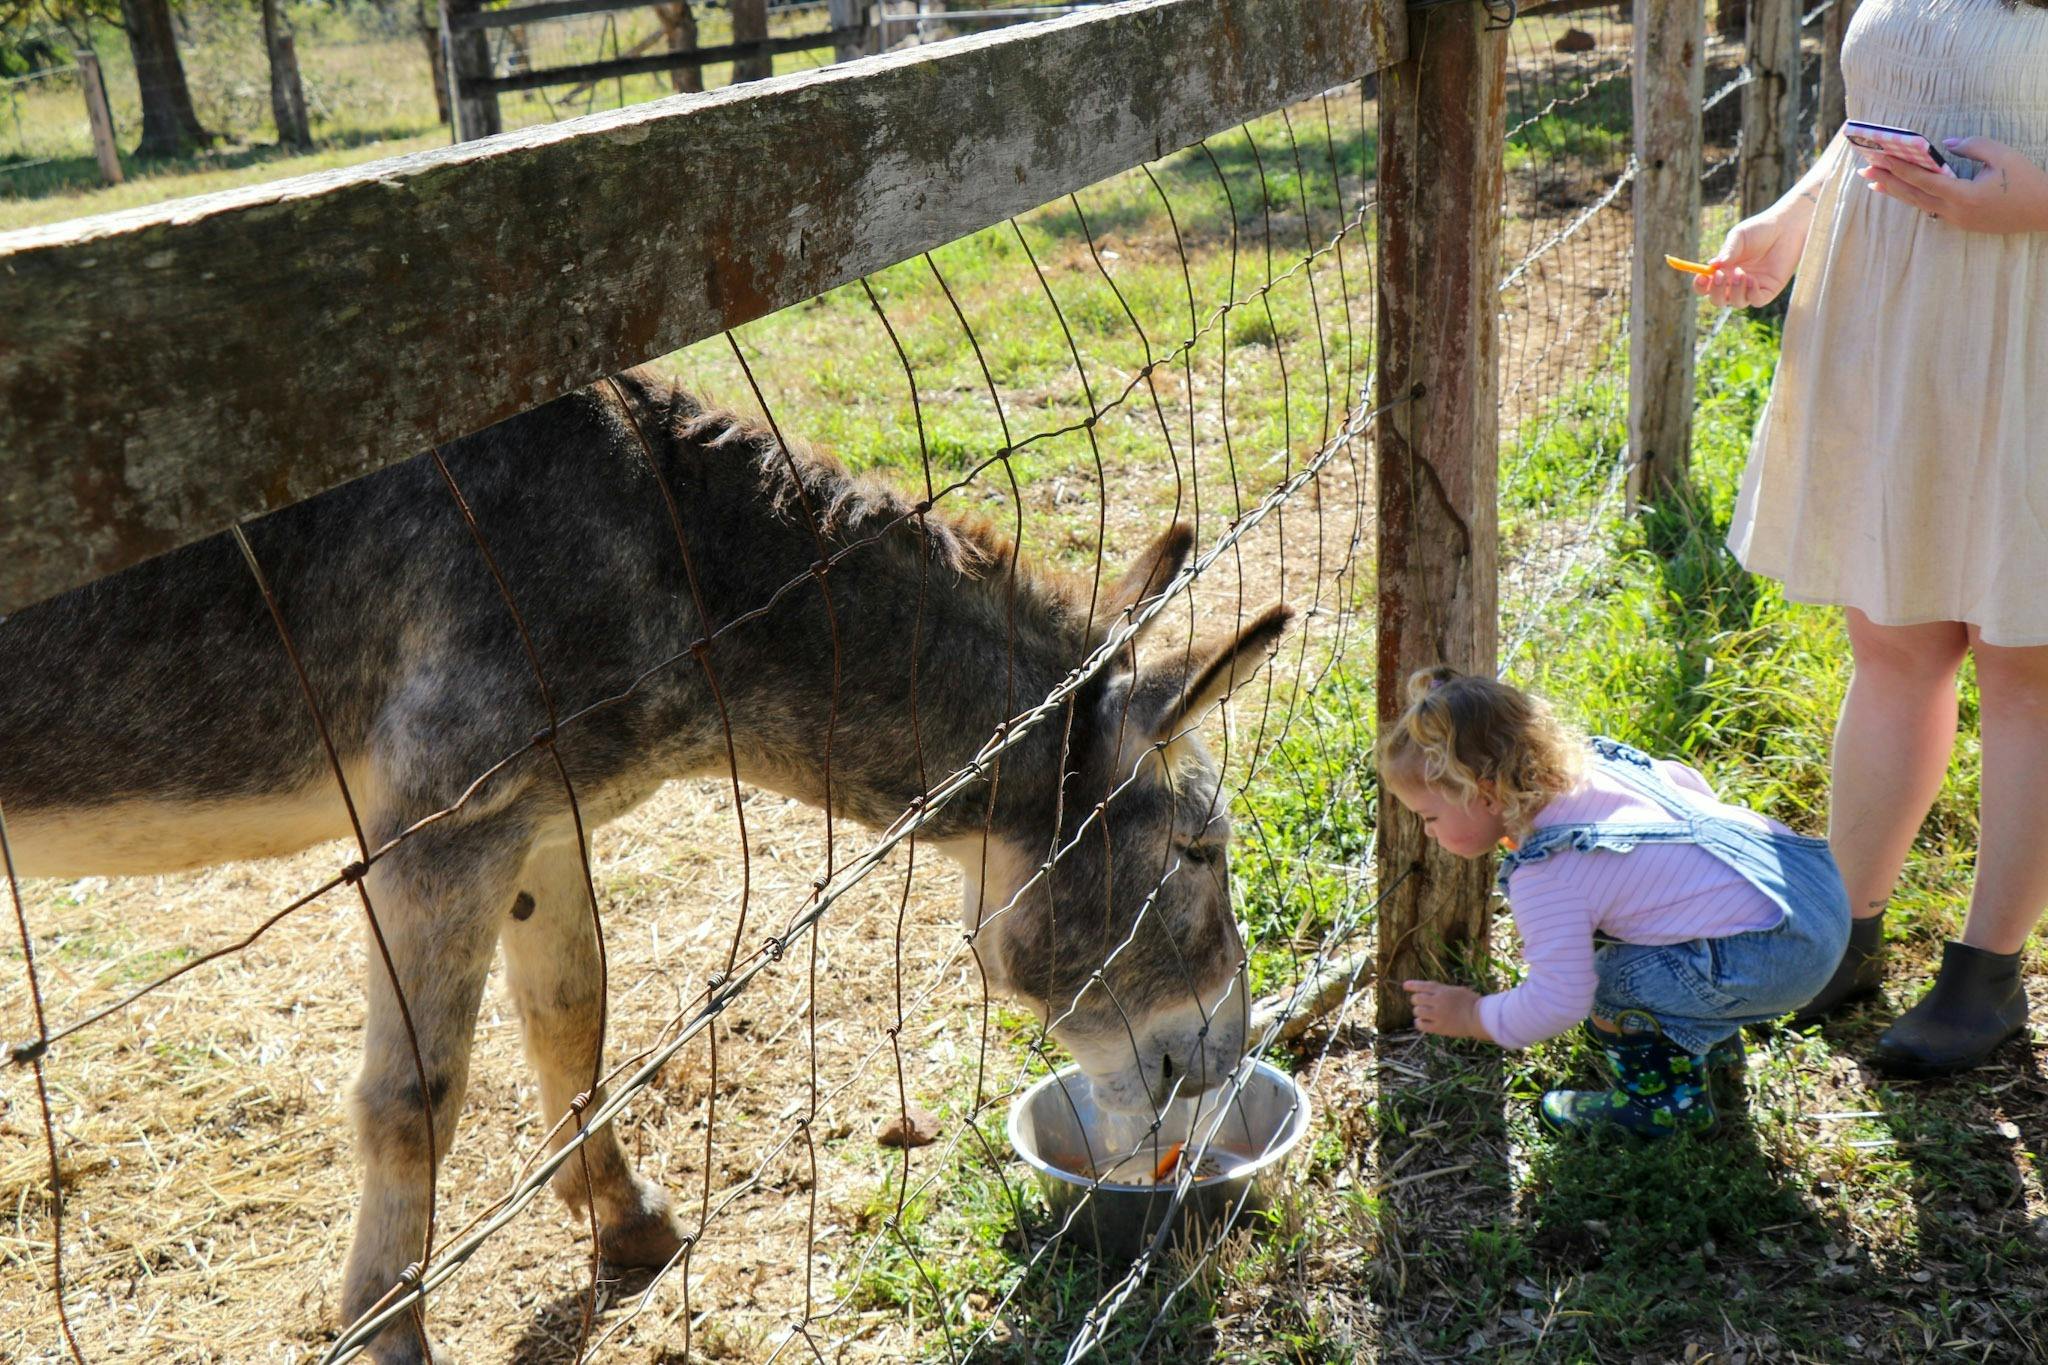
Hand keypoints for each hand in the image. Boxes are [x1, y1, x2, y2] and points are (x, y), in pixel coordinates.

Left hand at [1402, 980, 1491, 1040]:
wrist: (1480, 1018)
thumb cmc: (1473, 1003)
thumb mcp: (1458, 990)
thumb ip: (1443, 991)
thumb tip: (1429, 992)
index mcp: (1443, 991)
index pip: (1423, 986)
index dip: (1412, 985)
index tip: (1405, 986)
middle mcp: (1437, 1001)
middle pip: (1416, 999)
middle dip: (1417, 1001)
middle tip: (1422, 1004)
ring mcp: (1437, 1014)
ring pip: (1417, 1011)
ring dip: (1419, 1012)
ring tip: (1426, 1014)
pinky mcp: (1438, 1027)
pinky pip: (1421, 1024)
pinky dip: (1420, 1023)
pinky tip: (1424, 1022)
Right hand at [1694, 210, 1804, 307]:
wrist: (1787, 226)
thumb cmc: (1761, 229)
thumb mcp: (1738, 237)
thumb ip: (1727, 251)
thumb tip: (1712, 266)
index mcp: (1724, 271)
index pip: (1706, 286)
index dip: (1700, 286)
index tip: (1701, 276)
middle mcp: (1736, 283)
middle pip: (1718, 300)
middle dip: (1716, 292)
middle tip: (1720, 276)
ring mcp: (1752, 288)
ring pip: (1736, 303)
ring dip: (1735, 291)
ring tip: (1741, 273)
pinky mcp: (1769, 290)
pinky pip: (1756, 301)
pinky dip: (1751, 293)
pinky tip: (1751, 279)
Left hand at [1859, 137, 2047, 234]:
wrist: (2045, 211)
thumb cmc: (2026, 181)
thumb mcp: (2002, 155)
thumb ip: (1972, 146)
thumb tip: (1943, 145)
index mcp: (1964, 195)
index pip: (1922, 179)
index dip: (1898, 167)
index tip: (1878, 157)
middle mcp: (1955, 212)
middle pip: (1913, 195)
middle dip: (1887, 182)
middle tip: (1864, 170)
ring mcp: (1957, 220)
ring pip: (1920, 204)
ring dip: (1897, 192)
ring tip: (1875, 182)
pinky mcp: (1962, 223)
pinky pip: (1932, 208)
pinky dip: (1915, 197)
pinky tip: (1904, 190)